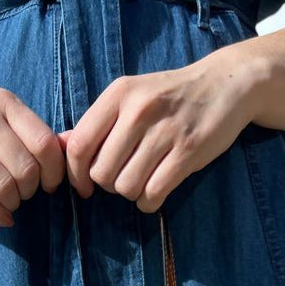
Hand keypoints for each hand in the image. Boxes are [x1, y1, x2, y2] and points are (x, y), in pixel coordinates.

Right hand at [0, 86, 67, 225]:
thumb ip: (31, 130)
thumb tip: (73, 147)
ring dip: (12, 204)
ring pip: (2, 186)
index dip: (54, 173)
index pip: (44, 143)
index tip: (48, 184)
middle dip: (29, 191)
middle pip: (25, 170)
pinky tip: (0, 217)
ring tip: (9, 203)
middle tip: (22, 194)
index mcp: (4, 101)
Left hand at [58, 47, 259, 211]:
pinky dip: (150, 201)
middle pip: (102, 173)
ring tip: (143, 178)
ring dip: (131, 193)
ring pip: (126, 187)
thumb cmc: (169, 97)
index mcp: (119, 94)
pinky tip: (156, 190)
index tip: (85, 186)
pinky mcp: (189, 151)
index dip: (76, 175)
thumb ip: (95, 123)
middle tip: (124, 175)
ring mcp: (166, 131)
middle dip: (109, 184)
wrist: (226, 84)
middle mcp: (140, 110)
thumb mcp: (129, 98)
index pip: (79, 146)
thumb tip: (58, 144)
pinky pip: (153, 193)